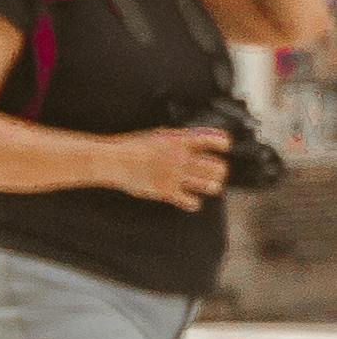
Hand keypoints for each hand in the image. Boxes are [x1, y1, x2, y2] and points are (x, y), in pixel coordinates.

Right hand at [108, 123, 231, 208]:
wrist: (115, 160)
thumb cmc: (131, 146)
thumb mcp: (157, 135)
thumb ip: (177, 139)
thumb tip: (190, 140)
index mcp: (181, 141)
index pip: (215, 140)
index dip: (223, 144)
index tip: (224, 147)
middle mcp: (183, 158)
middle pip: (218, 167)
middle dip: (219, 171)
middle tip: (216, 173)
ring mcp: (177, 176)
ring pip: (211, 185)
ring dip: (211, 186)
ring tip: (208, 186)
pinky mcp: (168, 192)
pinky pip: (192, 202)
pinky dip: (193, 203)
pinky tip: (190, 200)